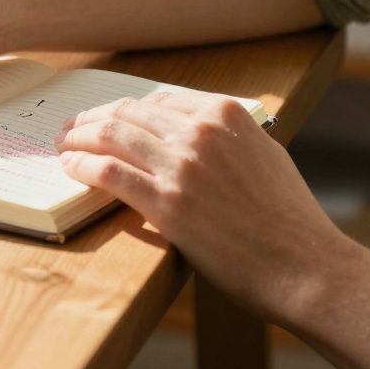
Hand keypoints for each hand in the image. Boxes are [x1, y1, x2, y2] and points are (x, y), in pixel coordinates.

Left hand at [55, 91, 349, 322]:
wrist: (305, 267)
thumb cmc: (289, 220)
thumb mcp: (265, 156)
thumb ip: (228, 138)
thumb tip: (193, 131)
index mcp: (225, 114)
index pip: (155, 102)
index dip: (122, 110)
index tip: (104, 118)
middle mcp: (201, 132)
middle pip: (127, 114)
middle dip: (92, 120)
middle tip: (70, 131)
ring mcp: (182, 166)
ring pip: (112, 136)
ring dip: (79, 140)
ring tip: (64, 148)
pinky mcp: (167, 203)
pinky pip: (109, 172)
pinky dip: (83, 167)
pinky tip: (72, 171)